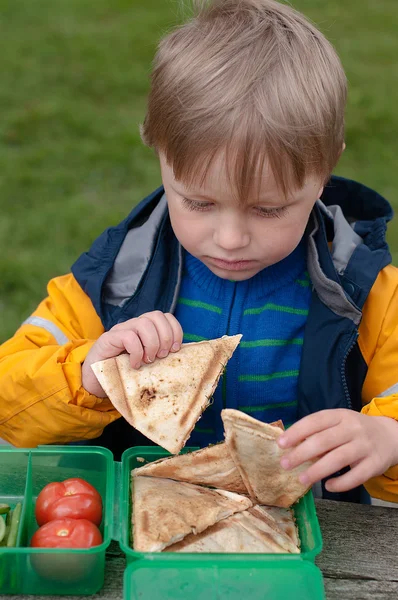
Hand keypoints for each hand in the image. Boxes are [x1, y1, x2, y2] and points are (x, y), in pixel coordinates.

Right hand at [82, 311, 182, 396]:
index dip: (175, 330)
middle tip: (161, 356)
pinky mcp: (109, 338)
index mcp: (146, 329)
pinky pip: (128, 337)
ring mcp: (121, 330)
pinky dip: (136, 352)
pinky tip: (135, 364)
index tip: (176, 349)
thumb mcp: (146, 362)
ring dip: (151, 343)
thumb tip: (180, 356)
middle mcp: (134, 325)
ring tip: (148, 360)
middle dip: (165, 337)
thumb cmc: (124, 371)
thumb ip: (159, 355)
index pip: (166, 316)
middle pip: (156, 316)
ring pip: (143, 323)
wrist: (95, 379)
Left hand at [277, 409, 397, 492]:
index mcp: (340, 415)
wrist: (389, 436)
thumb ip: (318, 432)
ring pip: (338, 459)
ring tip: (302, 479)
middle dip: (301, 453)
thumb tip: (290, 447)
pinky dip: (340, 483)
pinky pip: (356, 476)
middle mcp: (352, 428)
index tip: (281, 444)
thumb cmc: (353, 431)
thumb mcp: (338, 423)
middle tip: (285, 464)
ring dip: (317, 470)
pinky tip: (328, 486)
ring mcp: (365, 446)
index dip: (297, 432)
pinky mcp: (374, 464)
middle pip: (324, 441)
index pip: (315, 421)